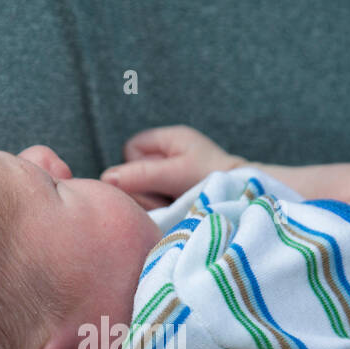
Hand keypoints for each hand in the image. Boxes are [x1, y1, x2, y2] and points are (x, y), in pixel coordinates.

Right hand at [101, 125, 243, 209]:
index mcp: (168, 138)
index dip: (135, 169)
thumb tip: (106, 179)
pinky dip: (161, 209)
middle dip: (145, 189)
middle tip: (166, 198)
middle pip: (132, 172)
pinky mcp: (173, 192)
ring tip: (174, 204)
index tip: (155, 183)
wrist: (244, 201)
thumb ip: (142, 175)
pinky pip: (151, 201)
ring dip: (153, 201)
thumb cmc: (214, 181)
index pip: (130, 150)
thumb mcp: (176, 174)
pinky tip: (175, 210)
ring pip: (140, 190)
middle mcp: (168, 153)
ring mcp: (170, 173)